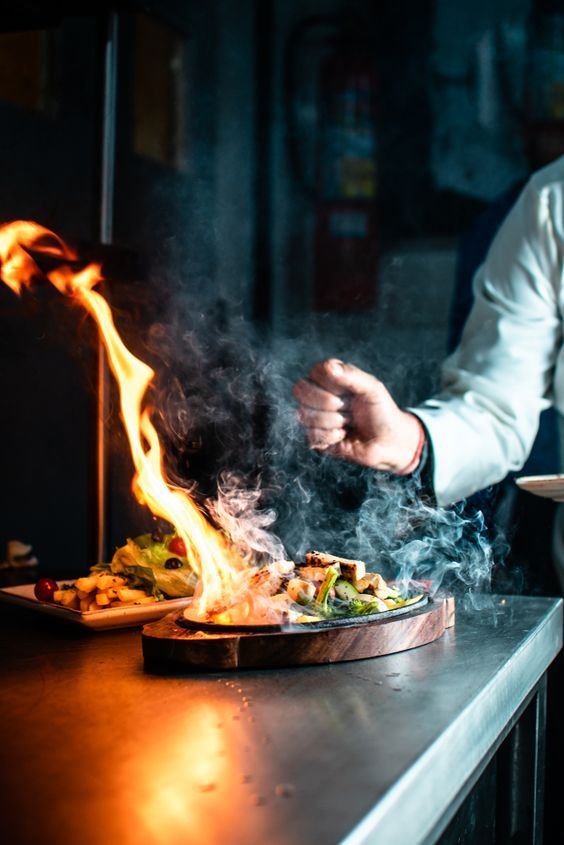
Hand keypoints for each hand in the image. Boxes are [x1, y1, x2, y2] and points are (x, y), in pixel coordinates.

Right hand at [292, 359, 422, 473]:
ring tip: (349, 423)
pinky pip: (311, 435)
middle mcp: (318, 396)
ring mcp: (314, 417)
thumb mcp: (372, 388)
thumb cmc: (382, 411)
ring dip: (334, 421)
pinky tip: (343, 436)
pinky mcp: (315, 439)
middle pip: (300, 391)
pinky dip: (332, 437)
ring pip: (305, 415)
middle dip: (329, 403)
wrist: (390, 442)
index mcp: (329, 379)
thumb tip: (328, 366)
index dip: (331, 384)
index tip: (350, 392)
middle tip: (349, 408)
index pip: (313, 373)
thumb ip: (351, 375)